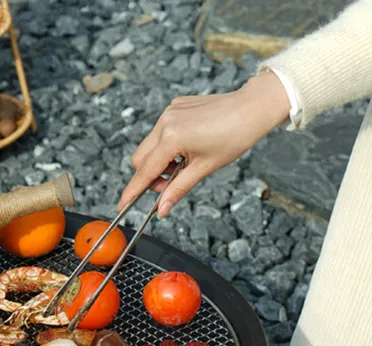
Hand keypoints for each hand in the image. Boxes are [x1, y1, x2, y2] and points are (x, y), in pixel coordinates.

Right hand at [118, 71, 291, 217]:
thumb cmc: (235, 135)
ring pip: (148, 146)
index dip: (132, 191)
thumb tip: (161, 209)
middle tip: (171, 182)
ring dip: (159, 161)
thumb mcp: (204, 168)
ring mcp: (169, 112)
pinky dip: (167, 145)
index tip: (122, 205)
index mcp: (172, 137)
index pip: (144, 172)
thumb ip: (178, 189)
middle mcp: (165, 122)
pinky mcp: (175, 106)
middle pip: (139, 159)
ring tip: (183, 163)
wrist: (253, 107)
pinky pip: (160, 132)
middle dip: (149, 176)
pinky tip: (188, 146)